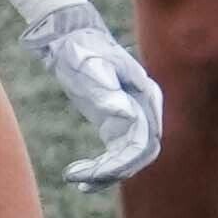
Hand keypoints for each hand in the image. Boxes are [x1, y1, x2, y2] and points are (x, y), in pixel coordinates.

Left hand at [10, 0, 162, 191]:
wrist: (71, 37)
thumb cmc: (82, 49)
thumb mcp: (91, 68)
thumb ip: (107, 91)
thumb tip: (125, 115)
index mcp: (146, 96)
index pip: (144, 141)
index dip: (123, 162)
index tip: (98, 172)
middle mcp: (145, 109)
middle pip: (138, 155)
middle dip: (113, 172)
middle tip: (82, 179)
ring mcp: (132, 116)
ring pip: (128, 159)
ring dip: (105, 174)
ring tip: (77, 180)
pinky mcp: (115, 122)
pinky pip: (115, 154)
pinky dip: (101, 168)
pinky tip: (80, 178)